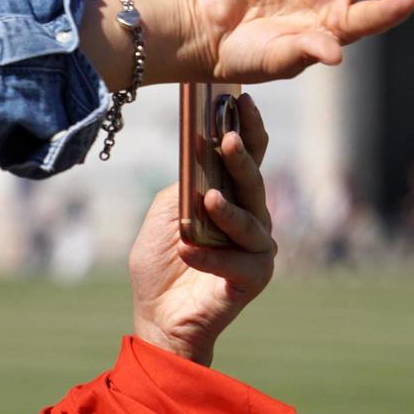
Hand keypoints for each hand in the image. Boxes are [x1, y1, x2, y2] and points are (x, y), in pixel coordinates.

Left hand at [129, 93, 274, 365]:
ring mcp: (255, 248)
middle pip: (253, 182)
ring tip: (208, 198)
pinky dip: (211, 255)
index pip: (247, 156)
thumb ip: (184, 186)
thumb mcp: (165, 212)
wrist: (157, 314)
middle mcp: (249, 217)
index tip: (241, 100)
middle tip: (229, 139)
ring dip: (229, 210)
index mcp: (230, 194)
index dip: (248, 128)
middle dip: (242, 159)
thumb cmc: (161, 260)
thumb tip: (200, 159)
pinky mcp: (253, 279)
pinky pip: (238, 262)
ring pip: (252, 221)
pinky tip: (187, 248)